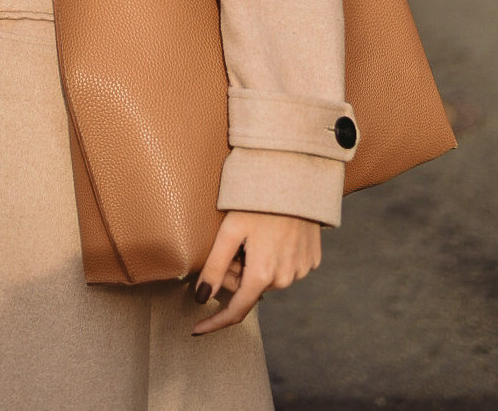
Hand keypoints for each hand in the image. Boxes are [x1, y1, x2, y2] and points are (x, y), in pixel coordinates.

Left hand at [191, 211, 320, 334]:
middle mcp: (285, 279)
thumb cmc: (257, 201)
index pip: (237, 310)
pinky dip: (274, 258)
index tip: (196, 330)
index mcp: (263, 274)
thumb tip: (201, 298)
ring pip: (267, 279)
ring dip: (255, 266)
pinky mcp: (312, 260)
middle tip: (232, 244)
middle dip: (235, 275)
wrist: (297, 178)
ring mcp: (301, 271)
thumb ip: (215, 267)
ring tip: (254, 234)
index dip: (215, 322)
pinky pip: (286, 269)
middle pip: (250, 290)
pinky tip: (272, 234)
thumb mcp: (230, 229)